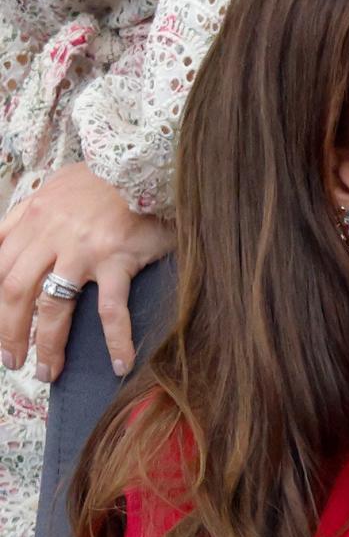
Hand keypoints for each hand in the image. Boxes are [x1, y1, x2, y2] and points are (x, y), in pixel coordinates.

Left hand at [0, 163, 173, 381]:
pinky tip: (122, 362)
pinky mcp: (117, 259)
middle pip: (15, 292)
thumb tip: (7, 245)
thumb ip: (30, 217)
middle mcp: (50, 234)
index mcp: (32, 217)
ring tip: (49, 372)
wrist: (148, 164)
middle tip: (13, 361)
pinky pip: (111, 309)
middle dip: (9, 333)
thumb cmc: (106, 181)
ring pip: (53, 306)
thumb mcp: (56, 189)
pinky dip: (116, 340)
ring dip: (47, 345)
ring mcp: (83, 248)